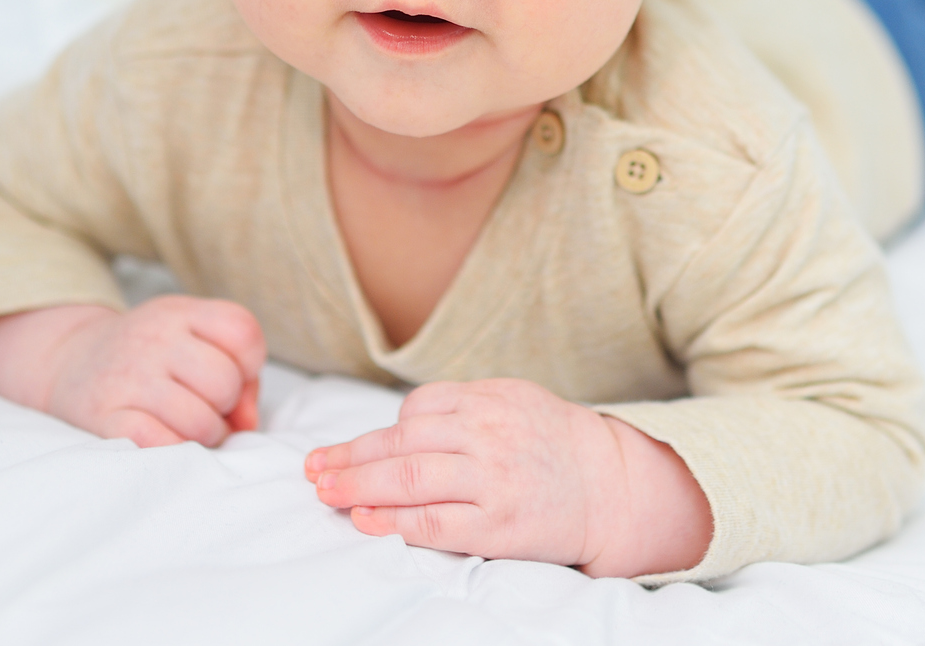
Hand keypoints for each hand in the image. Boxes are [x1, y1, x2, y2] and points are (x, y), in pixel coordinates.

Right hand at [0, 299, 264, 447]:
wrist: (68, 360)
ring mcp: (127, 377)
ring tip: (190, 428)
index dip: (250, 363)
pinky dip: (173, 449)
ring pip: (200, 421)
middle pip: (224, 381)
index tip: (232, 377)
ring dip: (205, 435)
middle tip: (207, 408)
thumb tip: (247, 422)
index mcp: (179, 312)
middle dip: (226, 405)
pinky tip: (166, 439)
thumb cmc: (147, 355)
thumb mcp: (189, 337)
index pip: (242, 331)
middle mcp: (153, 339)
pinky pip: (158, 442)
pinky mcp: (104, 416)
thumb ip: (237, 372)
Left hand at [304, 378, 712, 578]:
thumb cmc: (555, 443)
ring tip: (324, 491)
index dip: (378, 434)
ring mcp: (491, 481)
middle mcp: (486, 436)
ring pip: (408, 480)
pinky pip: (433, 522)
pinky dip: (393, 521)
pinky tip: (364, 519)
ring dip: (357, 487)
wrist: (612, 486)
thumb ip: (463, 405)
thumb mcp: (514, 400)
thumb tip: (403, 422)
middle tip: (312, 468)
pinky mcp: (497, 525)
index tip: (348, 450)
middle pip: (400, 444)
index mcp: (488, 400)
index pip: (416, 410)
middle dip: (348, 457)